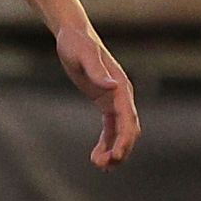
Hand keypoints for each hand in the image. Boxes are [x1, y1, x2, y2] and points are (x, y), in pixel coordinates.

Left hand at [55, 20, 137, 169]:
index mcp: (121, 87)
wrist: (72, 34)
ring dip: (114, 151)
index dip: (124, 140)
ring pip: (121, 132)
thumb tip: (113, 87)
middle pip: (129, 129)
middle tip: (105, 166)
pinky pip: (110, 128)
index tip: (117, 157)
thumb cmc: (76, 43)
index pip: (128, 119)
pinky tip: (98, 157)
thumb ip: (98, 71)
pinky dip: (107, 143)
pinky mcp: (104, 102)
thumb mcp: (83, 56)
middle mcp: (122, 95)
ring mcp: (114, 100)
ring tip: (99, 166)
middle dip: (120, 150)